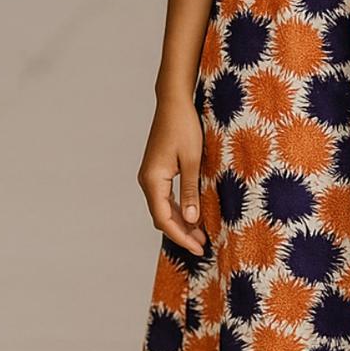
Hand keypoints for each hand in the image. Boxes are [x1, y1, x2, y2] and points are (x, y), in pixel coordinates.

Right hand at [137, 97, 207, 256]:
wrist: (174, 102)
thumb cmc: (184, 126)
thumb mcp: (193, 160)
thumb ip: (191, 191)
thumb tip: (191, 220)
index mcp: (153, 179)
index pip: (164, 218)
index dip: (181, 236)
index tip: (198, 248)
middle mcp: (147, 180)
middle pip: (161, 216)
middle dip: (181, 233)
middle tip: (203, 246)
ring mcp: (150, 176)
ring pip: (163, 208)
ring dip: (180, 222)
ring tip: (200, 234)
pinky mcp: (157, 171)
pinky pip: (165, 197)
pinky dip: (178, 209)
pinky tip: (192, 215)